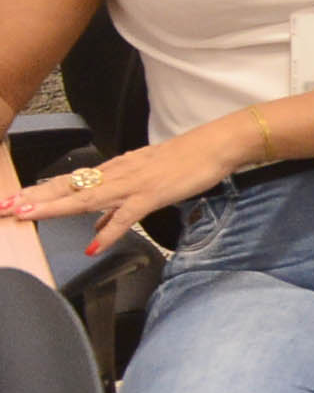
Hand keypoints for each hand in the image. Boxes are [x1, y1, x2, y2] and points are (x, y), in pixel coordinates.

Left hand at [4, 130, 237, 250]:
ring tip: (28, 214)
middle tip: (6, 206)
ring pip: (86, 197)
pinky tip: (93, 247)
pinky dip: (107, 232)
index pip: (70, 181)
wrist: (214, 145)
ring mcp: (132, 184)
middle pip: (68, 187)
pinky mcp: (151, 195)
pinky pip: (125, 216)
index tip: (14, 200)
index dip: (40, 192)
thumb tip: (98, 227)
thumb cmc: (185, 160)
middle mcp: (117, 174)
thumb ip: (119, 206)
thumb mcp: (146, 180)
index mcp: (115, 170)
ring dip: (55, 207)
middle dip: (35, 198)